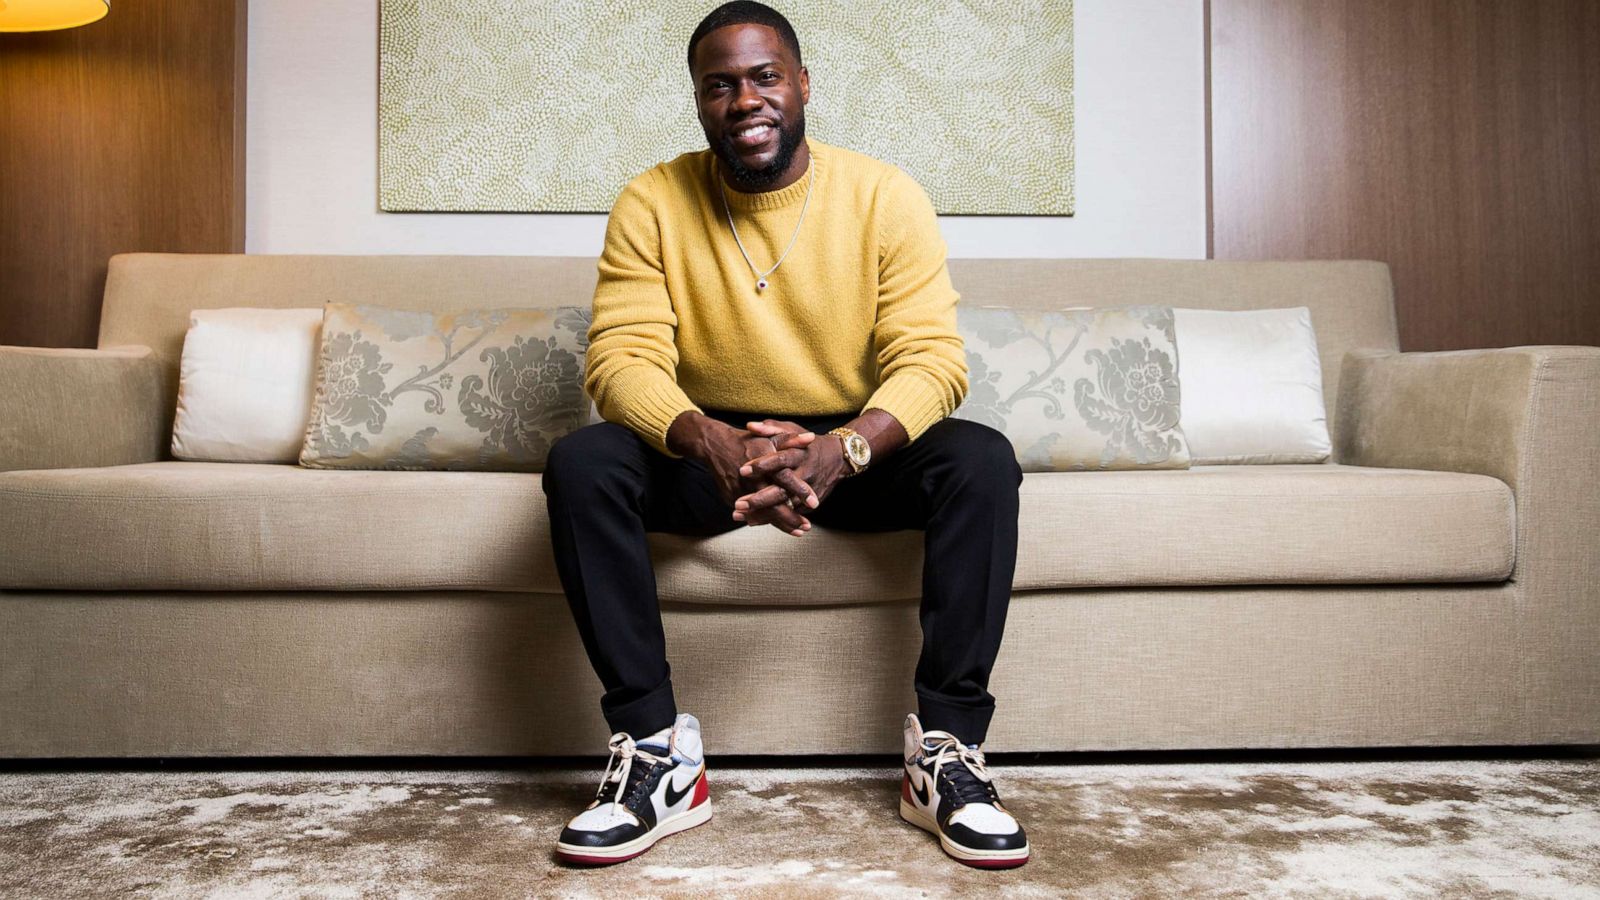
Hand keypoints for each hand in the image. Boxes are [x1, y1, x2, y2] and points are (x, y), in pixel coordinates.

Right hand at [685, 416, 817, 535]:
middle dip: (790, 517)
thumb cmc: (747, 440)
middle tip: (806, 526)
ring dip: (781, 524)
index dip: (799, 491)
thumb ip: (792, 439)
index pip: (785, 478)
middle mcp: (752, 478)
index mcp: (764, 461)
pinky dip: (765, 520)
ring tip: (798, 532)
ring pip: (762, 512)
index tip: (814, 503)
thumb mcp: (770, 436)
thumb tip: (811, 438)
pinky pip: (750, 512)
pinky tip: (779, 527)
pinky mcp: (731, 497)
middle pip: (773, 503)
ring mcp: (740, 490)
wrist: (715, 445)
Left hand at [732, 419, 851, 531]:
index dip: (762, 465)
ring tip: (741, 517)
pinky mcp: (809, 504)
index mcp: (799, 454)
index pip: (780, 460)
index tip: (742, 470)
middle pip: (782, 490)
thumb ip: (771, 428)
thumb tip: (750, 426)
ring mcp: (808, 492)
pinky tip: (752, 521)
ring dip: (763, 514)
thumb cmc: (808, 443)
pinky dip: (772, 520)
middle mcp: (805, 475)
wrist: (838, 458)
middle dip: (760, 499)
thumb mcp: (792, 430)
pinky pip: (790, 514)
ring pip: (785, 507)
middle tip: (739, 503)